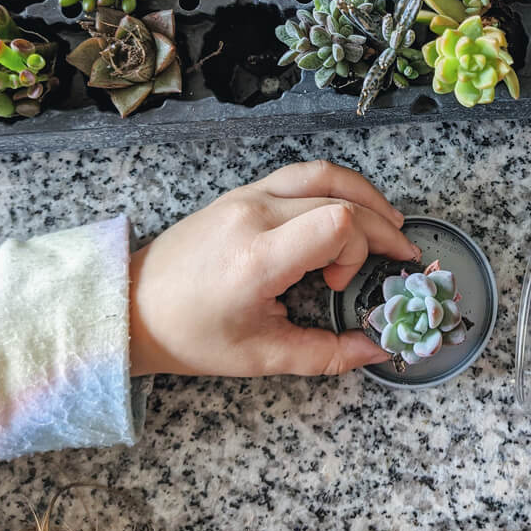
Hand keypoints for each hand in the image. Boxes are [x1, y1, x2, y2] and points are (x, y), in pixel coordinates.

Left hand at [127, 161, 418, 377]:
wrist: (132, 306)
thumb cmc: (190, 336)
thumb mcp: (261, 357)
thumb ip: (327, 354)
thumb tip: (378, 348)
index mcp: (258, 256)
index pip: (337, 223)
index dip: (360, 251)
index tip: (341, 285)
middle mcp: (254, 214)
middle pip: (341, 198)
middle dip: (378, 227)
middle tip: (398, 255)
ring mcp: (247, 196)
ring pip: (324, 173)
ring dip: (364, 195)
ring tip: (388, 222)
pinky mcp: (242, 192)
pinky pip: (301, 175)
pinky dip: (335, 188)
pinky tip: (349, 210)